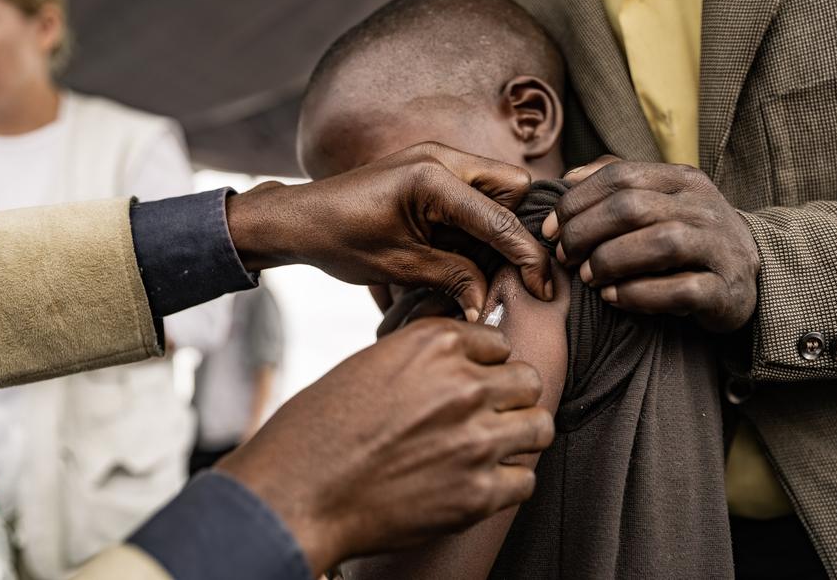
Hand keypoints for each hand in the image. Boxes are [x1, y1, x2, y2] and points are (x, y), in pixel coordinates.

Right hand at [215, 318, 553, 575]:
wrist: (298, 492)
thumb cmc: (318, 430)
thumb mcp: (370, 365)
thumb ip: (424, 361)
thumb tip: (459, 367)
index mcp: (434, 345)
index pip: (499, 344)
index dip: (486, 365)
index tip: (474, 381)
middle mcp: (463, 385)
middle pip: (528, 381)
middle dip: (510, 397)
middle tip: (488, 415)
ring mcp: (475, 440)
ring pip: (538, 426)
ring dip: (517, 437)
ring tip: (490, 448)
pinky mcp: (478, 493)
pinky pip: (524, 480)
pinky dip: (506, 483)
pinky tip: (477, 482)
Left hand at [226, 143, 552, 320]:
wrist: (299, 219)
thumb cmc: (339, 239)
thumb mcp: (400, 266)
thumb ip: (454, 278)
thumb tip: (488, 303)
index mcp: (433, 178)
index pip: (500, 218)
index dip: (527, 257)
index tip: (543, 288)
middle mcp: (441, 157)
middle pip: (511, 187)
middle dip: (514, 228)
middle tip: (503, 269)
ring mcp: (436, 158)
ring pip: (496, 186)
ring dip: (494, 225)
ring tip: (473, 263)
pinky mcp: (429, 169)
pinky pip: (472, 190)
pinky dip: (474, 220)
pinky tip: (458, 249)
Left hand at [541, 157, 759, 331]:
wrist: (747, 276)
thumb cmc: (686, 236)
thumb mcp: (658, 201)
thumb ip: (615, 183)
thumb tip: (568, 178)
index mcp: (683, 179)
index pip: (620, 175)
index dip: (575, 201)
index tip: (549, 229)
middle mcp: (704, 207)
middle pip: (632, 208)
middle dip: (585, 233)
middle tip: (565, 256)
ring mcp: (720, 247)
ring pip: (659, 243)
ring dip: (610, 261)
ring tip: (587, 277)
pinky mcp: (727, 290)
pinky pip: (681, 289)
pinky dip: (638, 294)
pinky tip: (613, 297)